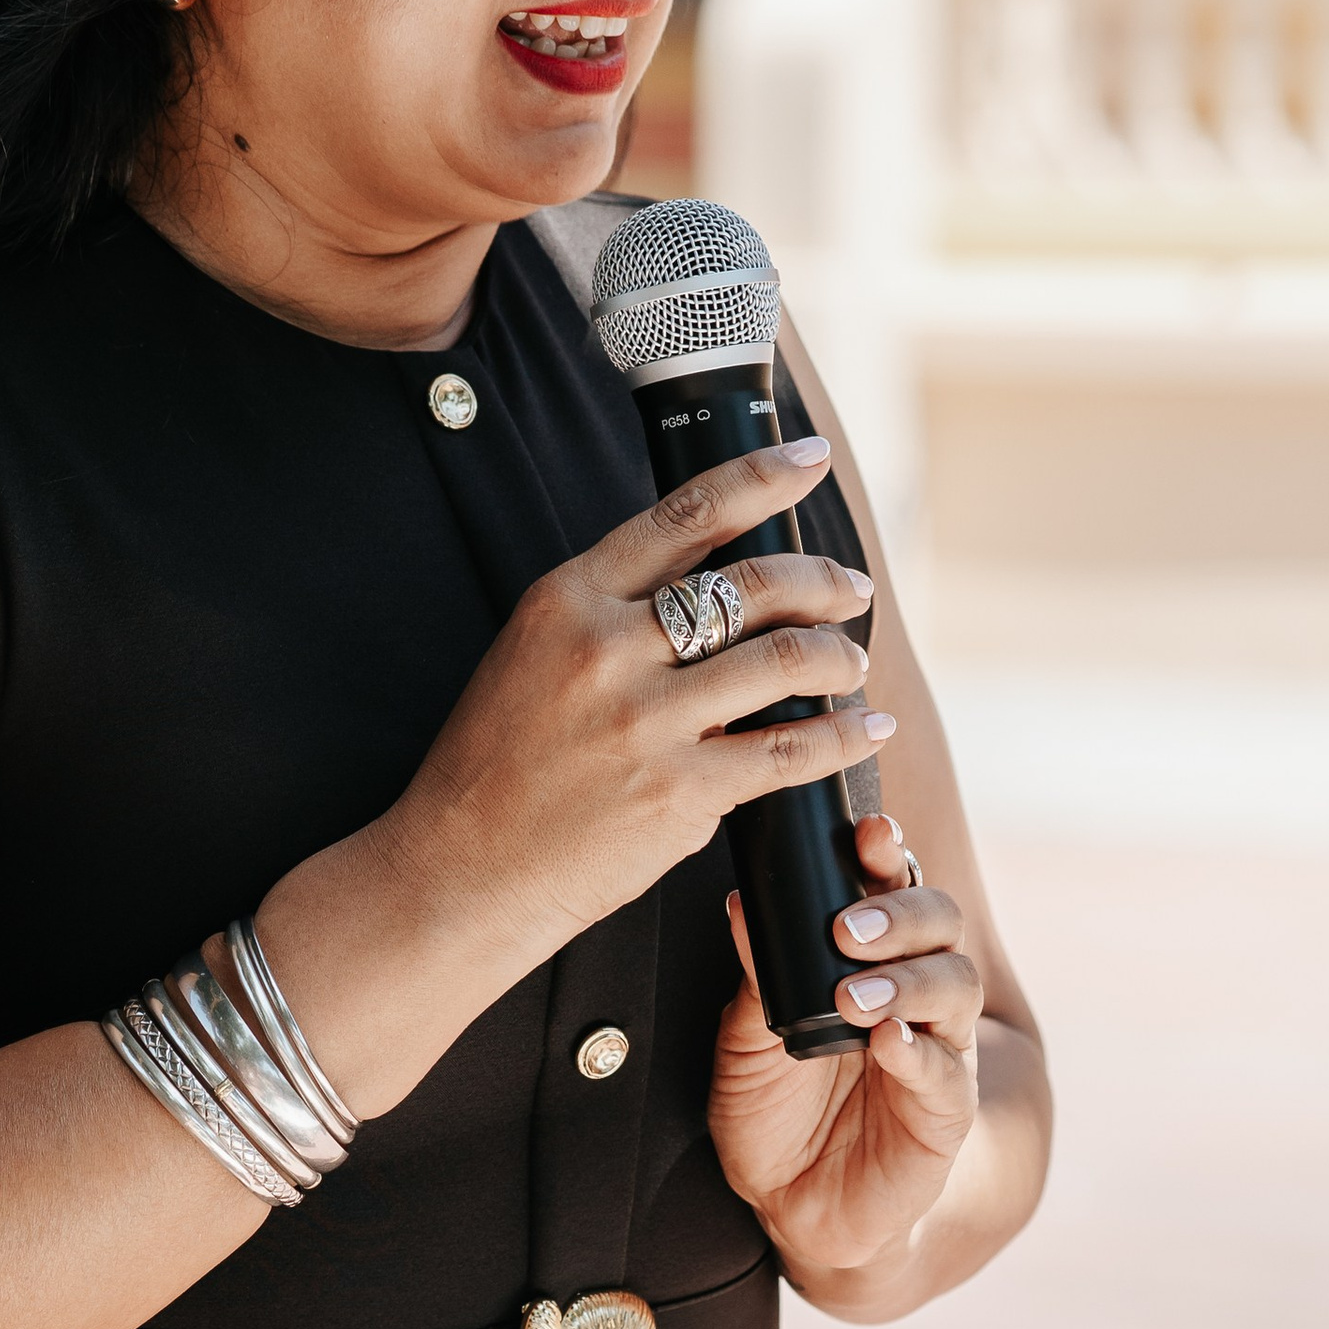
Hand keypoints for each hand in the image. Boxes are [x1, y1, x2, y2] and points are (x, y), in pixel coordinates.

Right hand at [383, 445, 890, 967]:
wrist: (462, 867)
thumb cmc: (497, 766)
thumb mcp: (531, 655)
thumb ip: (611, 614)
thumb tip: (713, 586)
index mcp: (568, 600)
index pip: (685, 514)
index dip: (762, 477)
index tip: (810, 460)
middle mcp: (608, 649)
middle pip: (753, 584)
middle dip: (823, 580)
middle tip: (849, 588)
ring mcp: (646, 722)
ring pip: (786, 659)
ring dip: (840, 655)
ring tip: (852, 661)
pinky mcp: (680, 792)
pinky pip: (790, 751)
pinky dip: (844, 737)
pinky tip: (867, 728)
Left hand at [707, 810, 984, 1289]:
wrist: (789, 1205)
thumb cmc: (774, 1108)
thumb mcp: (746, 1034)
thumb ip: (756, 971)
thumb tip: (738, 901)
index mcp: (871, 961)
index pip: (894, 890)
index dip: (888, 856)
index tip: (868, 831)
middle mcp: (915, 993)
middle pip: (940, 925)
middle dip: (899, 914)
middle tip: (846, 927)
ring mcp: (938, 1049)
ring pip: (955, 988)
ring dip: (908, 981)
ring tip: (855, 995)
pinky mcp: (944, 1112)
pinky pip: (945, 1073)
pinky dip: (918, 1053)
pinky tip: (888, 1044)